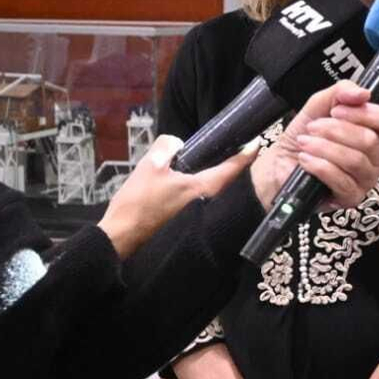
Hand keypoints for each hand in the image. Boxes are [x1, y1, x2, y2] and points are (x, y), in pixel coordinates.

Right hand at [97, 135, 253, 258]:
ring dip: (217, 173)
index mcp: (205, 188)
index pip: (234, 167)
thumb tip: (177, 143)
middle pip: (228, 178)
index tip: (255, 142)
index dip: (247, 153)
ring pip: (215, 187)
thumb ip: (167, 147)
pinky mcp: (189, 217)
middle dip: (233, 162)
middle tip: (234, 145)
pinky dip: (202, 183)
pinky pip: (202, 195)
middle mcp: (209, 201)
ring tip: (212, 157)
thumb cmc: (138, 202)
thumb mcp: (150, 166)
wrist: (122, 236)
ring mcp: (200, 212)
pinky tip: (191, 176)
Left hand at [250, 81, 378, 208]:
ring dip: (325, 148)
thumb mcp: (319, 106)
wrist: (279, 164)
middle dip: (336, 130)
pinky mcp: (351, 198)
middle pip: (370, 140)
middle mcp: (377, 158)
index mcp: (377, 134)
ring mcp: (366, 180)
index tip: (337, 110)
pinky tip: (305, 160)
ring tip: (305, 143)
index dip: (365, 113)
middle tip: (313, 127)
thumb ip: (341, 92)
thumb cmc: (305, 136)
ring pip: (355, 160)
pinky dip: (320, 166)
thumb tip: (363, 93)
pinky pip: (342, 181)